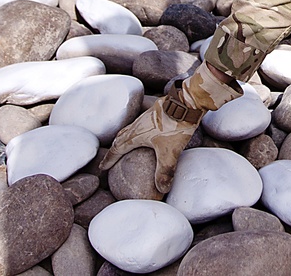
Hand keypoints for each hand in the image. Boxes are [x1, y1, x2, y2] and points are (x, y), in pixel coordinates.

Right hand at [100, 62, 241, 192]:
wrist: (188, 101)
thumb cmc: (176, 126)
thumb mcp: (170, 152)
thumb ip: (165, 171)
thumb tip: (162, 190)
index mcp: (136, 134)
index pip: (118, 148)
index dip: (109, 159)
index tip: (102, 167)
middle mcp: (138, 124)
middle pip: (121, 136)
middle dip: (115, 148)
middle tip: (111, 157)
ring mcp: (147, 116)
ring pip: (131, 128)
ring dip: (125, 137)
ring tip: (126, 144)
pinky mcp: (157, 111)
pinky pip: (142, 123)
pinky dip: (138, 130)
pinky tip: (148, 132)